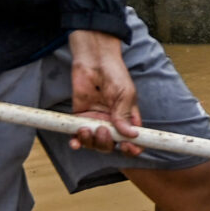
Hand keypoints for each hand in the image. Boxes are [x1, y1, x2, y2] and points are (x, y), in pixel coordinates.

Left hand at [67, 28, 141, 154]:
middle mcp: (113, 123)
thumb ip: (124, 116)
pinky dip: (77, 142)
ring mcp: (96, 121)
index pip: (134, 139)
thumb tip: (131, 135)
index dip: (133, 147)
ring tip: (87, 128)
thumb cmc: (114, 74)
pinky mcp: (81, 118)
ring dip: (91, 141)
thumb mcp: (125, 94)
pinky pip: (79, 137)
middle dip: (107, 143)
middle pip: (112, 145)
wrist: (93, 62)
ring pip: (94, 143)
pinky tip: (75, 141)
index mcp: (128, 118)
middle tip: (103, 130)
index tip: (128, 148)